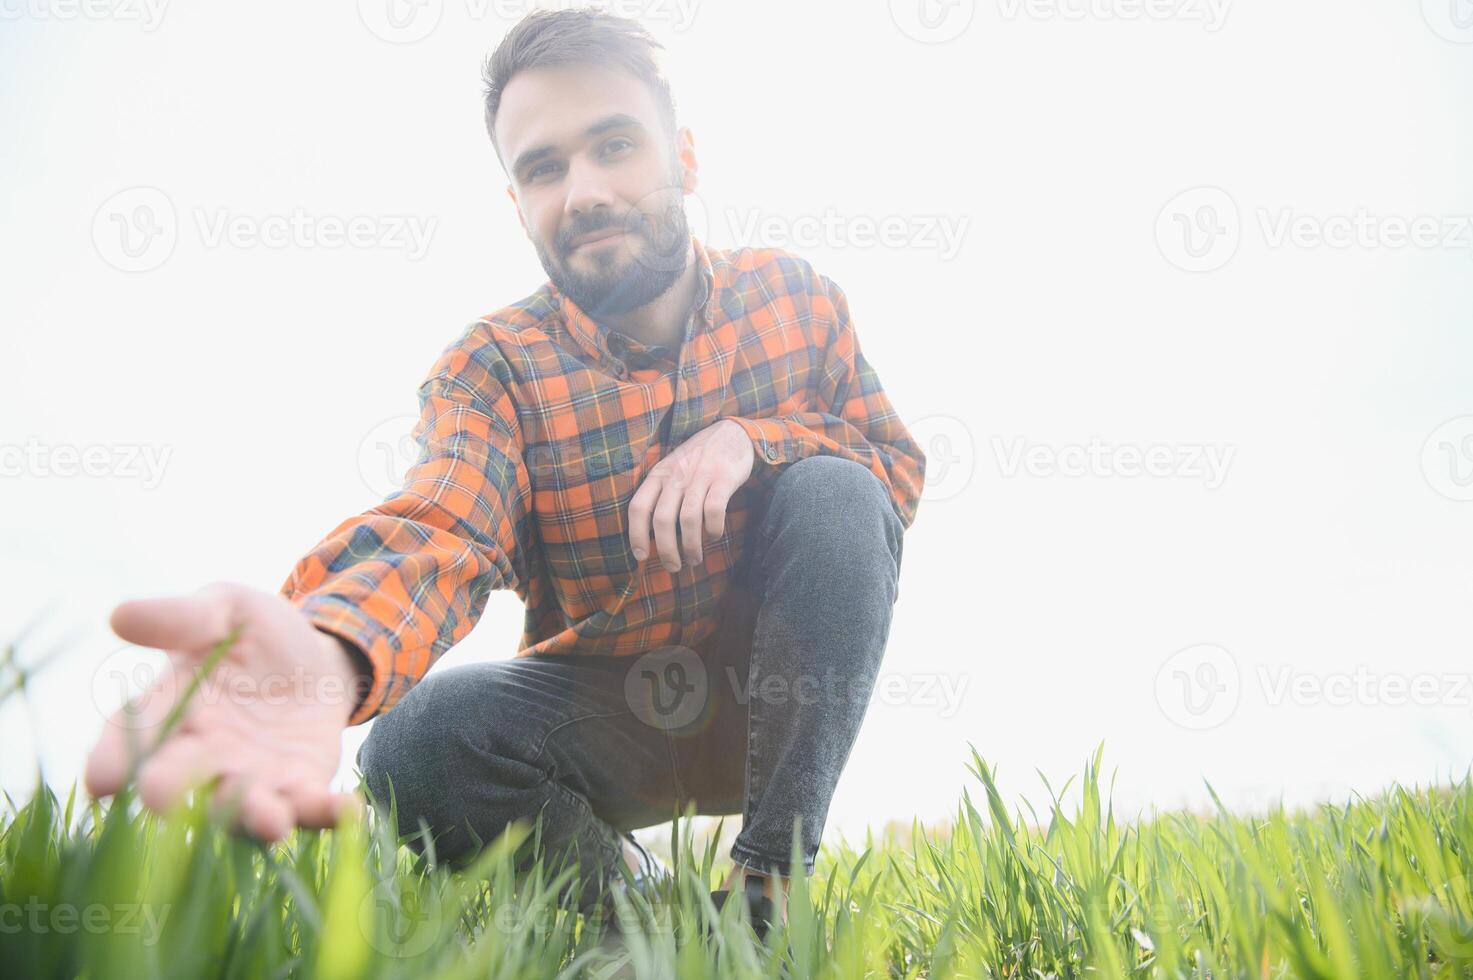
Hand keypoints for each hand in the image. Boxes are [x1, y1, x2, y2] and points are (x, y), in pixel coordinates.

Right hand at [84, 582, 364, 841]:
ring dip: (254, 817)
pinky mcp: (299, 787)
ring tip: (270, 821)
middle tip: (164, 802)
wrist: (316, 657)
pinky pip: (309, 806)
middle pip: (182, 784)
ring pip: (243, 809)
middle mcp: (203, 756)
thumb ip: (179, 618)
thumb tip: (120, 615)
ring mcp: (251, 779)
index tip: (101, 779)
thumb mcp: (224, 610)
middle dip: (173, 794)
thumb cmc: (253, 633)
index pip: (135, 736)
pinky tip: (347, 809)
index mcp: (171, 710)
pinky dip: (325, 813)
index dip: (113, 757)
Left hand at [628, 418, 755, 571]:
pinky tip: (714, 536)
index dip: (636, 534)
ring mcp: (700, 476)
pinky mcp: (723, 478)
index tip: (641, 556)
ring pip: (688, 519)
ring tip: (694, 559)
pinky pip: (714, 510)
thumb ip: (661, 493)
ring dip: (691, 546)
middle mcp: (676, 475)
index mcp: (658, 475)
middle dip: (666, 550)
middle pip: (662, 519)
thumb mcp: (671, 469)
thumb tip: (651, 534)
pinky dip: (713, 529)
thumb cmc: (698, 459)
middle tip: (673, 567)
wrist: (731, 433)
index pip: (638, 507)